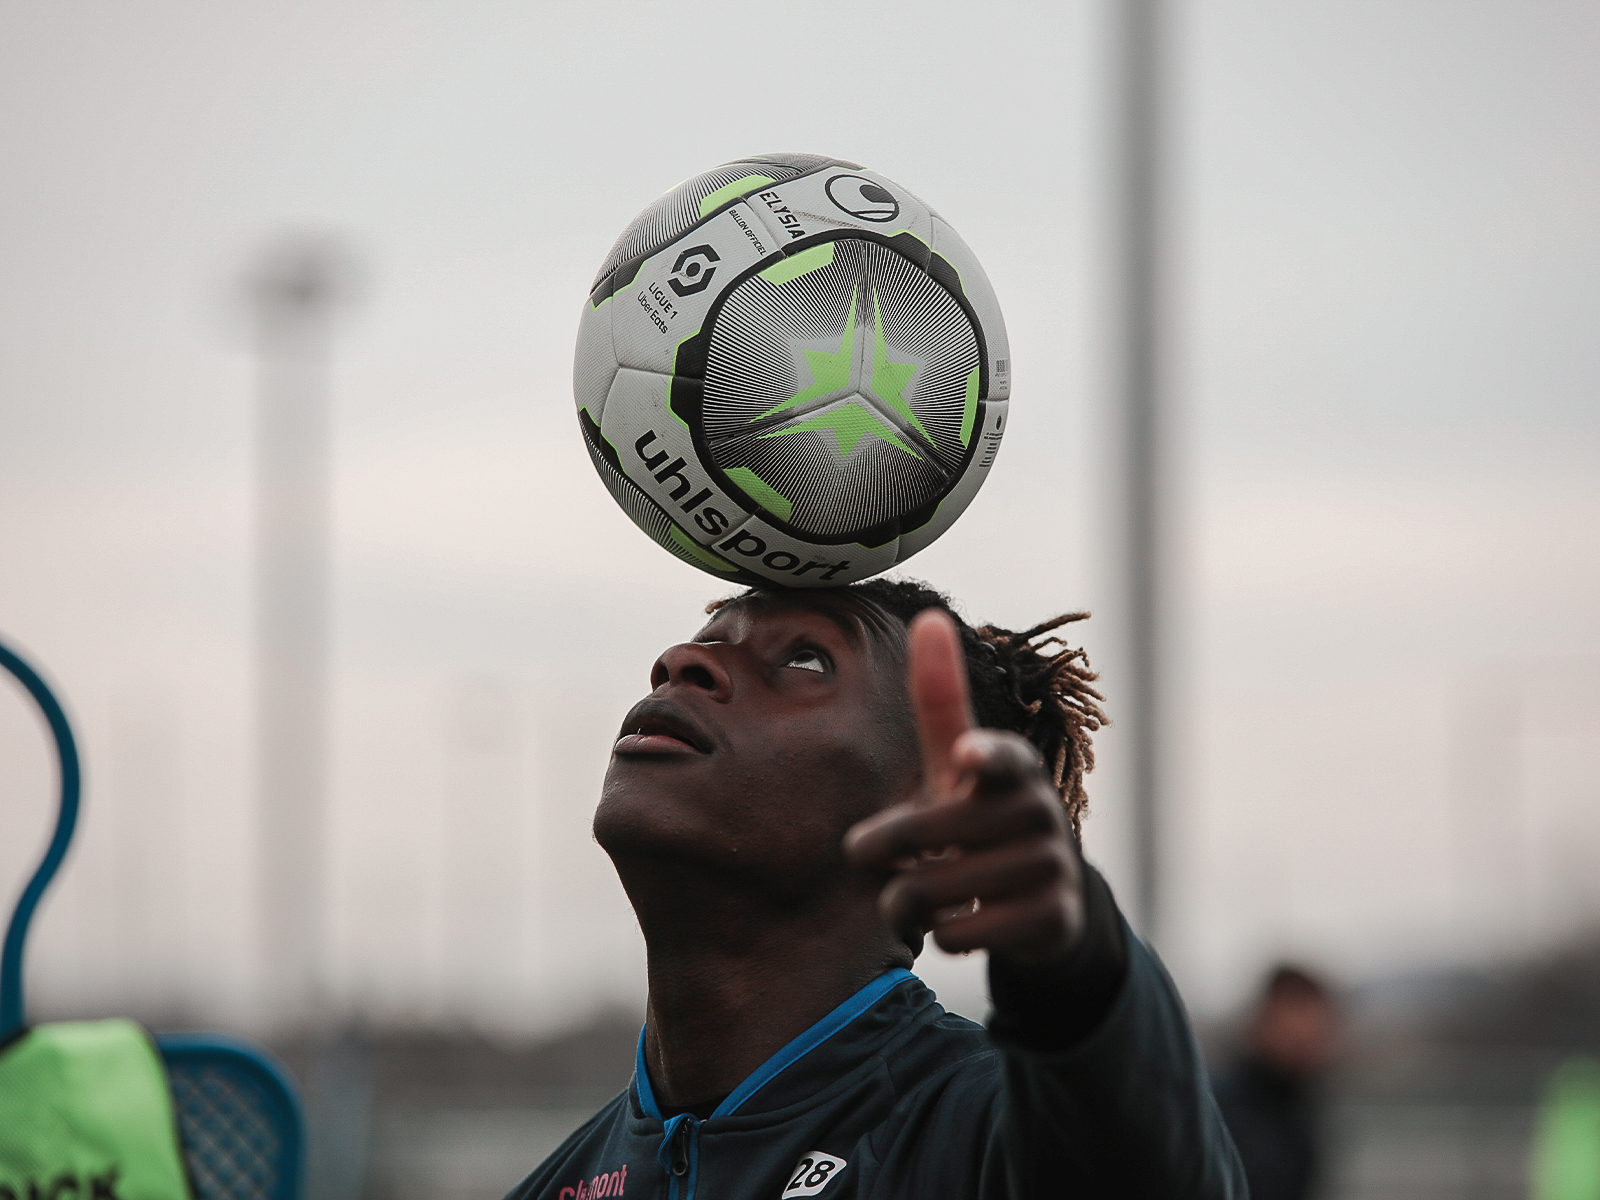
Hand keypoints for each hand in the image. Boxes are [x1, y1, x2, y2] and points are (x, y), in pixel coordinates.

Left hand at [844, 610, 1085, 964]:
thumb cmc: (980, 814)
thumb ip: (940, 697)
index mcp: (1013, 765)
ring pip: (934, 894)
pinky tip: (961, 922)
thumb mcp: (958, 761)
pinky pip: (960, 936)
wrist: (1043, 901)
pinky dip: (943, 935)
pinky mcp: (1053, 919)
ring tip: (929, 892)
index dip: (983, 755)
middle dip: (885, 856)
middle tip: (890, 860)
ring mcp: (1052, 867)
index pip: (1002, 756)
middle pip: (926, 837)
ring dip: (908, 902)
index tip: (965, 755)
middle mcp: (1040, 811)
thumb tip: (929, 615)